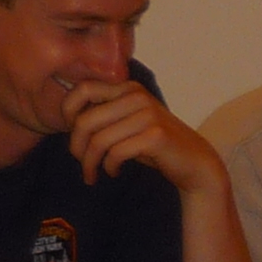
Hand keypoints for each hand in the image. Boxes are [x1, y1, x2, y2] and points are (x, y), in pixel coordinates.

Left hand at [62, 79, 223, 193]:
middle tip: (80, 162)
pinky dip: (109, 167)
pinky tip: (113, 171)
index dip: (67, 112)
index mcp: (128, 88)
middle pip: (85, 120)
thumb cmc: (154, 145)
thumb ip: (104, 113)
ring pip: (98, 140)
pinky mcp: (155, 136)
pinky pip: (116, 153)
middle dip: (76, 146)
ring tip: (91, 173)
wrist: (194, 162)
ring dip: (89, 162)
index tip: (71, 133)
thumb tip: (67, 118)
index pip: (83, 89)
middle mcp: (137, 96)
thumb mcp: (127, 122)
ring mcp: (148, 115)